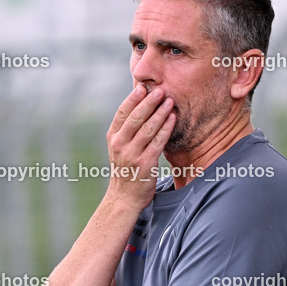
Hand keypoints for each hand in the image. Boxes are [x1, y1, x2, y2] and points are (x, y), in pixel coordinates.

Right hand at [105, 84, 175, 208]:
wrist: (124, 198)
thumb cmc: (126, 169)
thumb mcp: (120, 148)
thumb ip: (127, 129)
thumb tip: (141, 105)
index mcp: (113, 137)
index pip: (122, 113)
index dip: (132, 99)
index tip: (142, 87)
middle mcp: (120, 145)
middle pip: (135, 118)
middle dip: (148, 103)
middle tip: (159, 90)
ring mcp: (132, 155)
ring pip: (148, 129)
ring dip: (160, 113)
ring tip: (169, 101)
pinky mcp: (145, 164)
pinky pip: (158, 143)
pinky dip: (166, 129)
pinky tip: (173, 119)